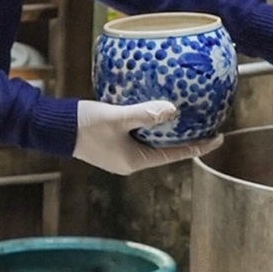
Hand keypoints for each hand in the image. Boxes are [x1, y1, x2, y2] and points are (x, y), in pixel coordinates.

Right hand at [73, 101, 218, 175]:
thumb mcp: (116, 117)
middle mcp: (130, 161)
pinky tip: (156, 110)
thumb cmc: (83, 125)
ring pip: (153, 142)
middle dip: (186, 138)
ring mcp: (120, 153)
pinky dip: (152, 125)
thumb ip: (144, 113)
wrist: (53, 128)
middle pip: (166, 150)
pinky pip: (140, 135)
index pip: (176, 155)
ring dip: (169, 131)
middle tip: (207, 123)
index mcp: (135, 161)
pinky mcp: (112, 143)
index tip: (220, 137)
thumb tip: (172, 110)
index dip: (199, 146)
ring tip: (187, 116)